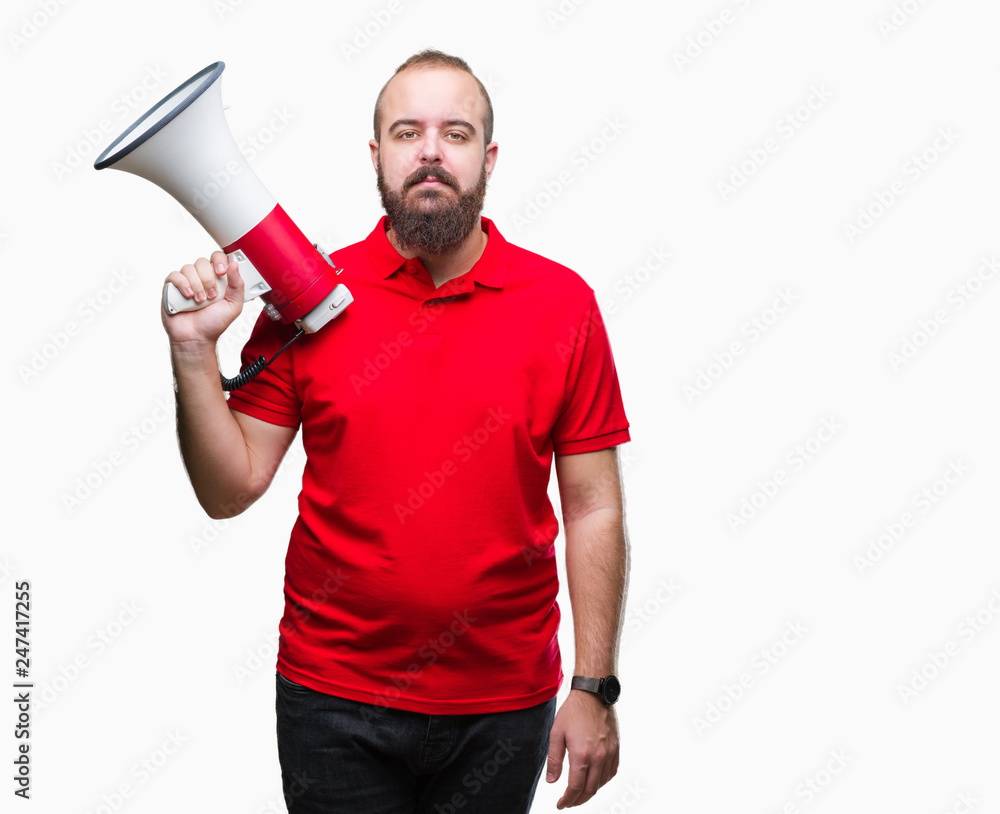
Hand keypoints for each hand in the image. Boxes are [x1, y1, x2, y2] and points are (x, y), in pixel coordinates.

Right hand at [161, 250, 243, 345]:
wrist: (196, 337)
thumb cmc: (214, 323)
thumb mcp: (234, 306)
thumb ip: (237, 286)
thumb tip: (235, 265)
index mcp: (217, 279)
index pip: (218, 258)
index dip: (219, 261)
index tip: (222, 272)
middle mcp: (201, 277)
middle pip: (202, 262)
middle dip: (208, 279)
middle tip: (212, 295)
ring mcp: (186, 281)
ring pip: (189, 268)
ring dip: (197, 285)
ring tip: (200, 301)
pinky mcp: (172, 287)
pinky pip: (175, 276)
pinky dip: (182, 285)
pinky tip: (188, 297)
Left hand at [546, 689, 619, 808]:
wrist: (593, 694)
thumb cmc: (572, 712)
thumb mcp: (556, 734)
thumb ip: (554, 760)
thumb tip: (552, 782)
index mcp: (581, 754)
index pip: (575, 787)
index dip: (567, 800)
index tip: (561, 804)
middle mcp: (598, 756)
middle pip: (590, 789)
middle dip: (578, 800)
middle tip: (569, 802)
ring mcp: (609, 752)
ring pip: (602, 783)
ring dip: (590, 792)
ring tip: (579, 793)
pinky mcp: (616, 747)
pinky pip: (612, 771)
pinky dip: (603, 781)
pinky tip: (595, 781)